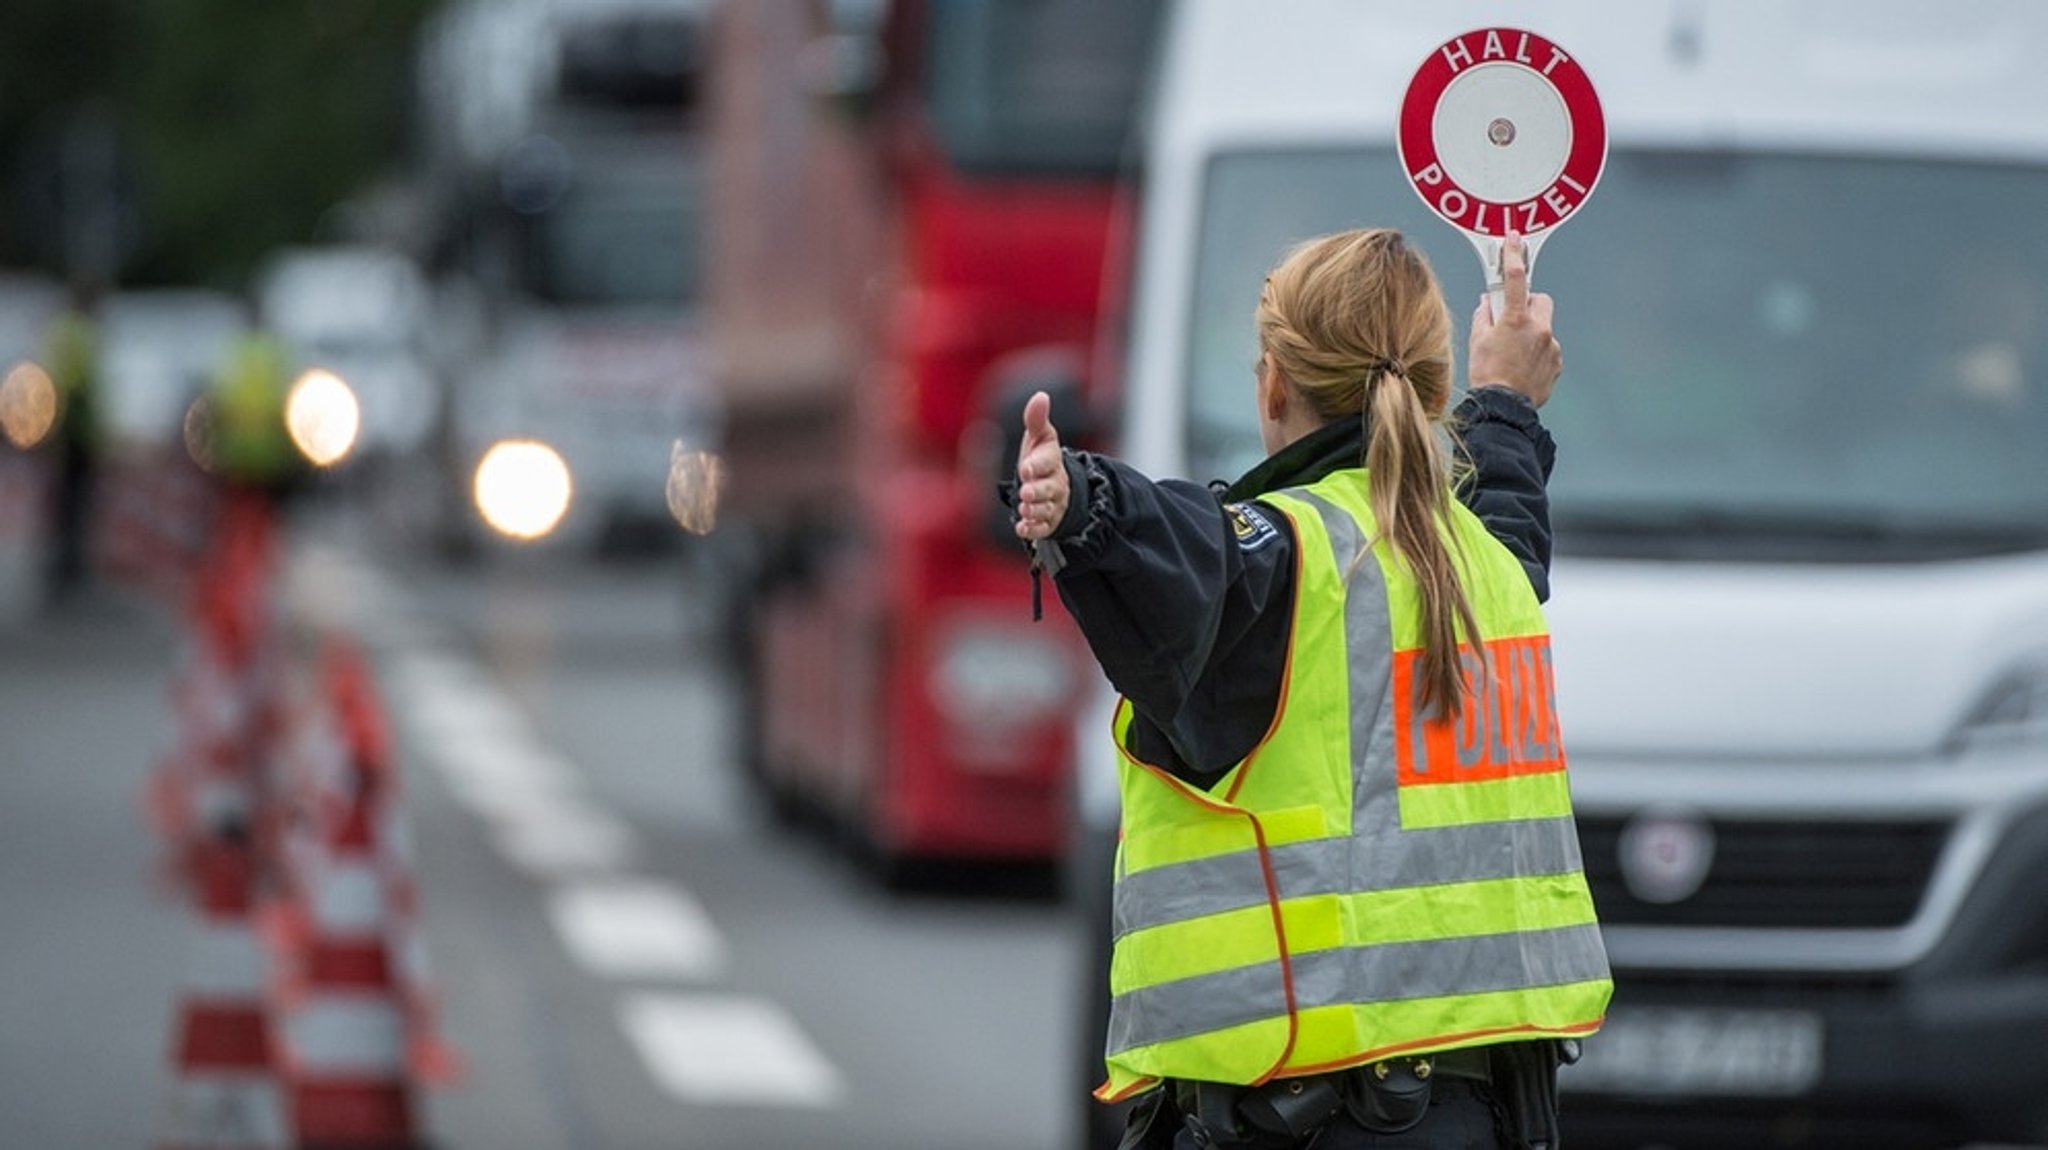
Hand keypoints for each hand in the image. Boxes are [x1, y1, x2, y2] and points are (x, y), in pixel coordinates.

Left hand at [1014, 390, 1069, 541]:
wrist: (1055, 486)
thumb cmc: (1042, 459)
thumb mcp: (1040, 438)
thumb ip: (1037, 419)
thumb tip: (1041, 395)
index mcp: (1052, 461)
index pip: (1047, 462)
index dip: (1037, 466)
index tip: (1025, 468)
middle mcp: (1055, 484)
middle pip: (1049, 489)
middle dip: (1038, 491)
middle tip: (1026, 492)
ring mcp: (1052, 504)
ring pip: (1046, 509)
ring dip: (1034, 510)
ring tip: (1024, 507)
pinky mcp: (1047, 522)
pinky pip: (1042, 528)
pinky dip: (1032, 529)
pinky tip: (1022, 528)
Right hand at [1468, 232, 1561, 408]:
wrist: (1504, 407)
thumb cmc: (1487, 375)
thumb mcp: (1478, 341)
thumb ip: (1484, 315)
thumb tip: (1488, 303)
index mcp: (1516, 319)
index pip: (1514, 277)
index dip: (1513, 254)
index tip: (1514, 238)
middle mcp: (1539, 328)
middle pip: (1539, 299)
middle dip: (1527, 303)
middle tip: (1512, 316)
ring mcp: (1551, 345)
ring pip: (1544, 325)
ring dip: (1532, 330)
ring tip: (1514, 351)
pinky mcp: (1556, 361)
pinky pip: (1548, 346)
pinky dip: (1537, 350)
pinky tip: (1523, 365)